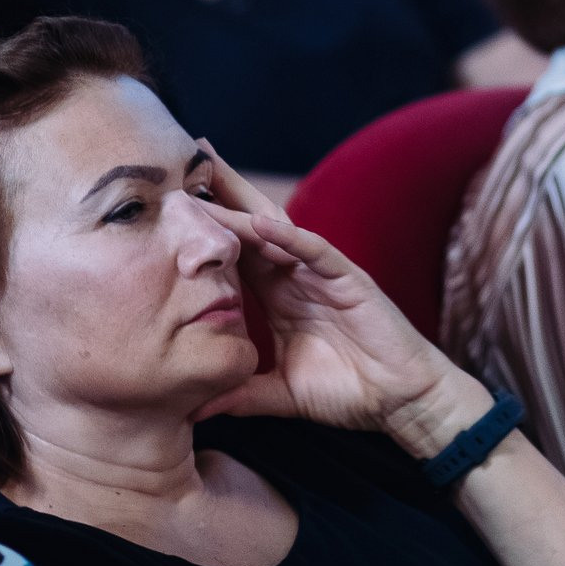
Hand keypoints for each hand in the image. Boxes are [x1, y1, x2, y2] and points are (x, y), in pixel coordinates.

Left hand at [195, 147, 491, 454]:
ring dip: (243, 204)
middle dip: (221, 192)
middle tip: (185, 154)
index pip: (233, 252)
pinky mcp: (351, 280)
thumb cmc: (347, 392)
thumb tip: (190, 411)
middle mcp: (296, 276)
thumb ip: (238, 393)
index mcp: (279, 295)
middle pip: (251, 225)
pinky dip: (290, 237)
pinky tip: (261, 223)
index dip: (202, 228)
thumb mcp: (279, 394)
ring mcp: (323, 275)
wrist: (400, 402)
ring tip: (210, 174)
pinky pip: (317, 252)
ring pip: (278, 229)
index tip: (164, 206)